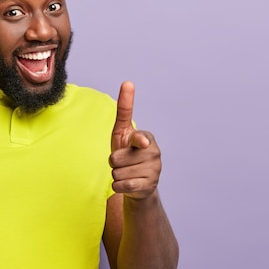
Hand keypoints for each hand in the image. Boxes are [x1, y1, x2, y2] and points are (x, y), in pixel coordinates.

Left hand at [110, 81, 160, 199]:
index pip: (138, 138)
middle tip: (122, 163)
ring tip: (126, 172)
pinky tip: (126, 183)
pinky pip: (123, 185)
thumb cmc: (127, 153)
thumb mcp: (122, 131)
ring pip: (118, 173)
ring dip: (116, 174)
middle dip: (113, 162)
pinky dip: (118, 186)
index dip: (138, 141)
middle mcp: (153, 152)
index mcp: (147, 137)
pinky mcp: (149, 185)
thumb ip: (124, 110)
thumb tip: (128, 82)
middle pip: (117, 159)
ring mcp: (154, 170)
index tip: (142, 142)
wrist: (138, 183)